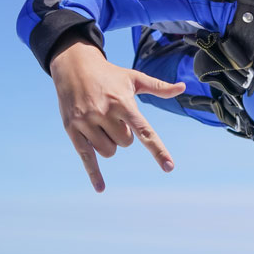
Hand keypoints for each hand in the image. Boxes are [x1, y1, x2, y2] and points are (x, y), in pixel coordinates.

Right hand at [48, 39, 185, 191]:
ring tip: (102, 123)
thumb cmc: (109, 73)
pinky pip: (86, 157)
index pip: (144, 131)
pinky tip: (101, 188)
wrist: (74, 65)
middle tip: (115, 116)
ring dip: (110, 144)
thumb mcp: (133, 78)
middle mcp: (105, 113)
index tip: (169, 167)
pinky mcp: (72, 129)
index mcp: (123, 102)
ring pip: (108, 152)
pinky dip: (94, 174)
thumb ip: (158, 87)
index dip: (158, 150)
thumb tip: (182, 87)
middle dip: (124, 134)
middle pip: (125, 143)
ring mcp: (87, 122)